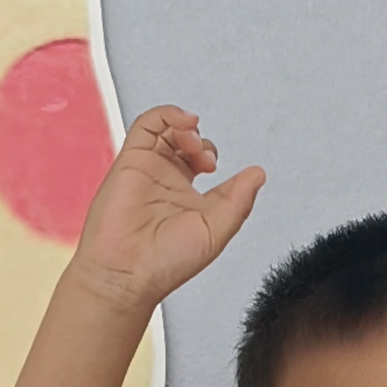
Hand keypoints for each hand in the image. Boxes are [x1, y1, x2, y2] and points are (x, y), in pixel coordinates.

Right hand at [69, 104, 263, 316]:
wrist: (128, 273)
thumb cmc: (166, 262)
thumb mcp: (217, 230)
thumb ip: (239, 200)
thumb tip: (258, 174)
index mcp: (186, 197)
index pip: (202, 162)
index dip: (213, 157)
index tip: (221, 174)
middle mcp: (165, 181)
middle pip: (184, 143)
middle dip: (201, 144)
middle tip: (206, 161)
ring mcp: (148, 169)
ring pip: (166, 129)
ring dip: (186, 127)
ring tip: (194, 141)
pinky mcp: (130, 160)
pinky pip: (146, 125)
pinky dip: (167, 114)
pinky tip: (185, 121)